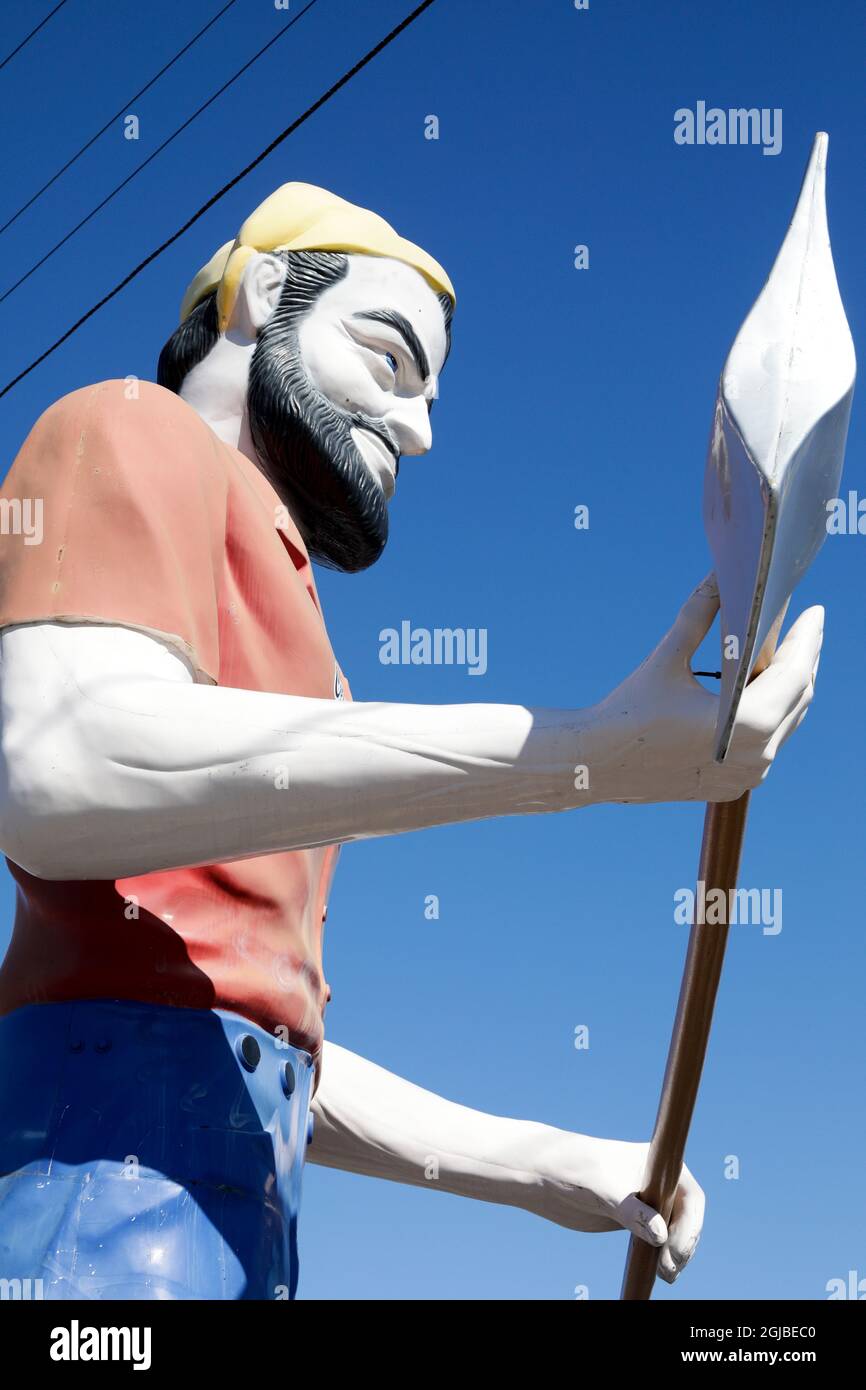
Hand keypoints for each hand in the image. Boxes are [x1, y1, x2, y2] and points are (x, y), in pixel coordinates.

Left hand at [534, 1131, 704, 1284]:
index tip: (675, 1248)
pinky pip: (657, 1240)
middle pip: (687, 1218)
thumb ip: (633, 1210)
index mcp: (659, 1163)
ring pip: (674, 1232)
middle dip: (683, 1244)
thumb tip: (661, 1234)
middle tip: (668, 1268)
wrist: (545, 1176)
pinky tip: (656, 1272)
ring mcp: (647, 1200)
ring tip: (665, 1274)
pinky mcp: (633, 1218)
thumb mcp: (605, 1188)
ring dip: (675, 1255)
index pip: (691, 1196)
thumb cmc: (575, 1170)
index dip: (691, 1224)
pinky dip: (661, 1256)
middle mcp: (657, 1181)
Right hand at [586, 575, 822, 803]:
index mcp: (747, 724)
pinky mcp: (733, 785)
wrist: (596, 765)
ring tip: (781, 654)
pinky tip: (758, 692)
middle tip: (802, 627)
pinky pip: (765, 744)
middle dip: (802, 659)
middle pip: (798, 697)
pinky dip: (768, 715)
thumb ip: (700, 612)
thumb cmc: (628, 711)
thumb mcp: (668, 657)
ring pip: (785, 723)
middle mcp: (756, 755)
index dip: (808, 639)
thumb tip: (720, 573)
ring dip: (787, 688)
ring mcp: (747, 775)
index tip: (814, 612)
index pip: (796, 673)